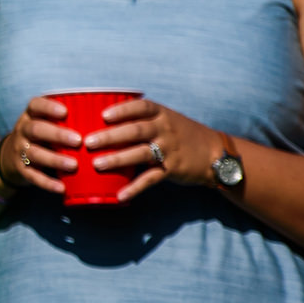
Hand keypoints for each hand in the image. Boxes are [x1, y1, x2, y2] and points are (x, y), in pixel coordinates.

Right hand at [0, 95, 83, 195]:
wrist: (10, 156)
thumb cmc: (41, 137)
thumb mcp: (45, 123)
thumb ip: (67, 121)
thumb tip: (106, 121)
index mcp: (31, 116)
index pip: (35, 105)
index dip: (48, 108)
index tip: (65, 112)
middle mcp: (23, 131)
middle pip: (36, 129)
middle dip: (57, 135)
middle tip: (78, 141)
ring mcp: (20, 150)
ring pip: (34, 153)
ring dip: (54, 159)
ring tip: (74, 165)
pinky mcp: (21, 169)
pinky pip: (33, 176)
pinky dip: (47, 183)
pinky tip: (61, 188)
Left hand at [86, 98, 226, 200]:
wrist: (215, 153)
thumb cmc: (180, 133)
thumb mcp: (165, 119)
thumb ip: (140, 119)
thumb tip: (101, 121)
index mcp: (162, 114)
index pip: (140, 107)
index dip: (121, 110)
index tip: (102, 115)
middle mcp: (165, 129)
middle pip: (135, 131)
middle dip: (111, 136)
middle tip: (88, 142)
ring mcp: (169, 149)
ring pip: (141, 153)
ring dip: (118, 159)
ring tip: (97, 165)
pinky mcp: (173, 169)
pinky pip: (151, 179)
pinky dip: (135, 188)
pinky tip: (120, 195)